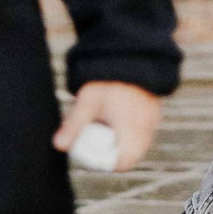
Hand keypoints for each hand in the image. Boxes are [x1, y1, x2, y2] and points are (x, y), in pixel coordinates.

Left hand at [51, 80, 165, 172]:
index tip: (91, 149)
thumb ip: (73, 126)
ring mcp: (153, 120)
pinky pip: (142, 131)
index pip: (123, 162)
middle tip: (95, 133)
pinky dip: (129, 129)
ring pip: (137, 143)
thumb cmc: (107, 78)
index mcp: (132, 129)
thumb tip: (58, 146)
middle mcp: (146, 128)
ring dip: (120, 139)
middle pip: (130, 154)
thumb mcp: (87, 101)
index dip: (105, 161)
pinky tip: (116, 115)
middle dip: (111, 150)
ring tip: (105, 121)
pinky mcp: (153, 113)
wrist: (129, 51)